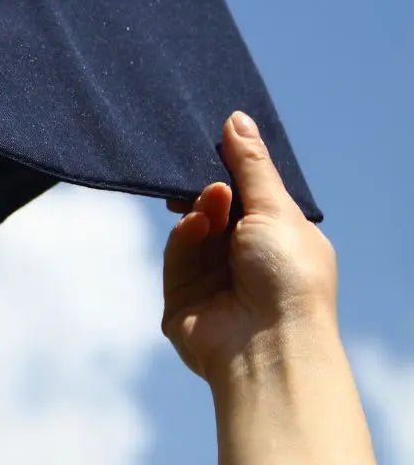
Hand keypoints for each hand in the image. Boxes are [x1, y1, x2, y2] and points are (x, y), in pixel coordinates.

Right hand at [161, 111, 338, 386]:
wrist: (267, 345)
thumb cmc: (288, 277)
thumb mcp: (276, 209)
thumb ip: (251, 165)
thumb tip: (236, 119)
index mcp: (280, 240)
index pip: (252, 196)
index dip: (235, 171)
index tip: (216, 142)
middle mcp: (248, 260)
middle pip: (218, 210)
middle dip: (211, 189)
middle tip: (201, 171)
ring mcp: (214, 279)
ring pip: (194, 228)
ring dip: (201, 209)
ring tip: (211, 202)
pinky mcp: (182, 296)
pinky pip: (176, 253)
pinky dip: (184, 235)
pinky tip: (195, 224)